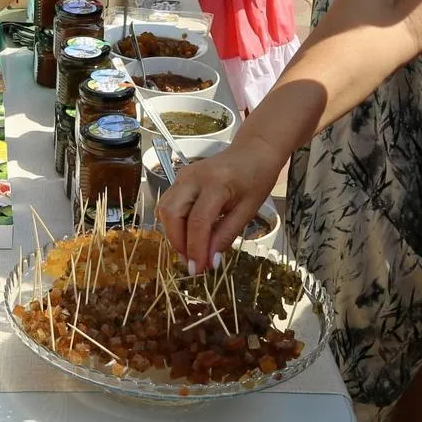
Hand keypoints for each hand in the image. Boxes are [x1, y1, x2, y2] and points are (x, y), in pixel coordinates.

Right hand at [157, 134, 289, 272]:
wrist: (253, 151)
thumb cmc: (256, 178)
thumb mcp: (248, 210)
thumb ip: (227, 235)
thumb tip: (210, 261)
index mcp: (216, 184)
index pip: (197, 222)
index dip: (196, 249)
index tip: (199, 270)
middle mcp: (193, 177)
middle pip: (171, 213)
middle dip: (177, 242)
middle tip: (192, 261)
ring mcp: (183, 175)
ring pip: (164, 208)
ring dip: (173, 233)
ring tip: (190, 250)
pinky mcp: (180, 178)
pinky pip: (169, 203)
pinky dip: (174, 223)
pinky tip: (188, 234)